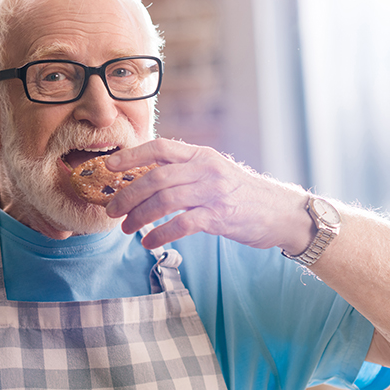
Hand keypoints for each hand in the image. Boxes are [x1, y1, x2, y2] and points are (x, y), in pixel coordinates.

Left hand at [105, 139, 313, 250]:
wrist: (280, 213)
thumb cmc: (241, 195)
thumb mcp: (213, 174)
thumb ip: (184, 173)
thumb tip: (144, 181)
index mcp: (201, 155)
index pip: (160, 147)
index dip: (131, 155)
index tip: (108, 166)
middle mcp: (206, 169)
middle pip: (157, 176)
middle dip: (128, 194)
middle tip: (112, 210)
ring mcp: (214, 192)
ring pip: (165, 200)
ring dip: (140, 216)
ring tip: (127, 229)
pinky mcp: (220, 216)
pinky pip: (182, 224)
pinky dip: (160, 234)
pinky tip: (149, 242)